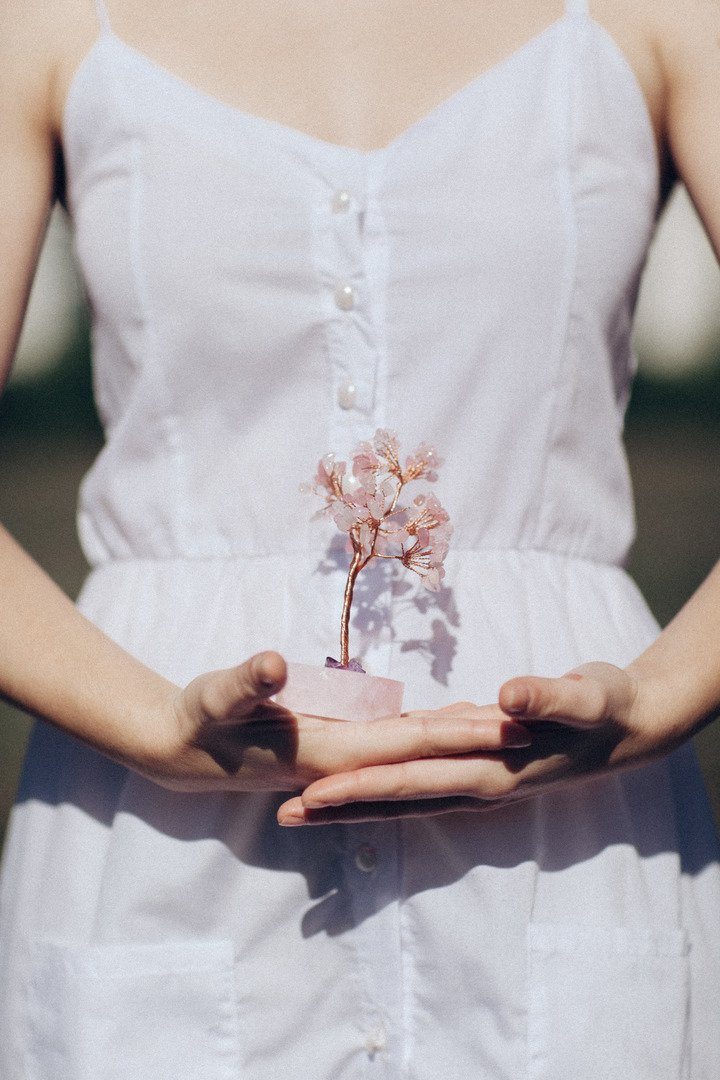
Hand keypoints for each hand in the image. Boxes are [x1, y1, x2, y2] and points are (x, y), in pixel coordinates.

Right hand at [139, 651, 532, 793]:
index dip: (461, 730)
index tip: (511, 722)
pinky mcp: (336, 751)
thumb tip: (271, 665)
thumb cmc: (196, 717)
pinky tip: (451, 720)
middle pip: (428, 752)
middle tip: (541, 726)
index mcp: (328, 754)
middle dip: (480, 741)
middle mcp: (346, 764)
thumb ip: (244, 683)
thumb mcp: (214, 695)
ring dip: (462, 743)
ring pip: (418, 753)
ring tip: (512, 727)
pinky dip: (430, 736)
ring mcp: (343, 761)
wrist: (177, 753)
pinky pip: (396, 746)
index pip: (410, 742)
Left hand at [277, 661, 679, 823]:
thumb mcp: (586, 697)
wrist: (632, 725)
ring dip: (355, 803)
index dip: (362, 787)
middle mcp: (477, 785)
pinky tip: (360, 780)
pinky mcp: (478, 768)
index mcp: (492, 769)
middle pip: (395, 799)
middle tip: (284, 815)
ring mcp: (476, 781)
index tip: (312, 794)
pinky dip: (386, 785)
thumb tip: (507, 698)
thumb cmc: (609, 707)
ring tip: (305, 808)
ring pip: (403, 797)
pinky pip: (422, 782)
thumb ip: (547, 699)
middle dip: (340, 807)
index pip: (413, 780)